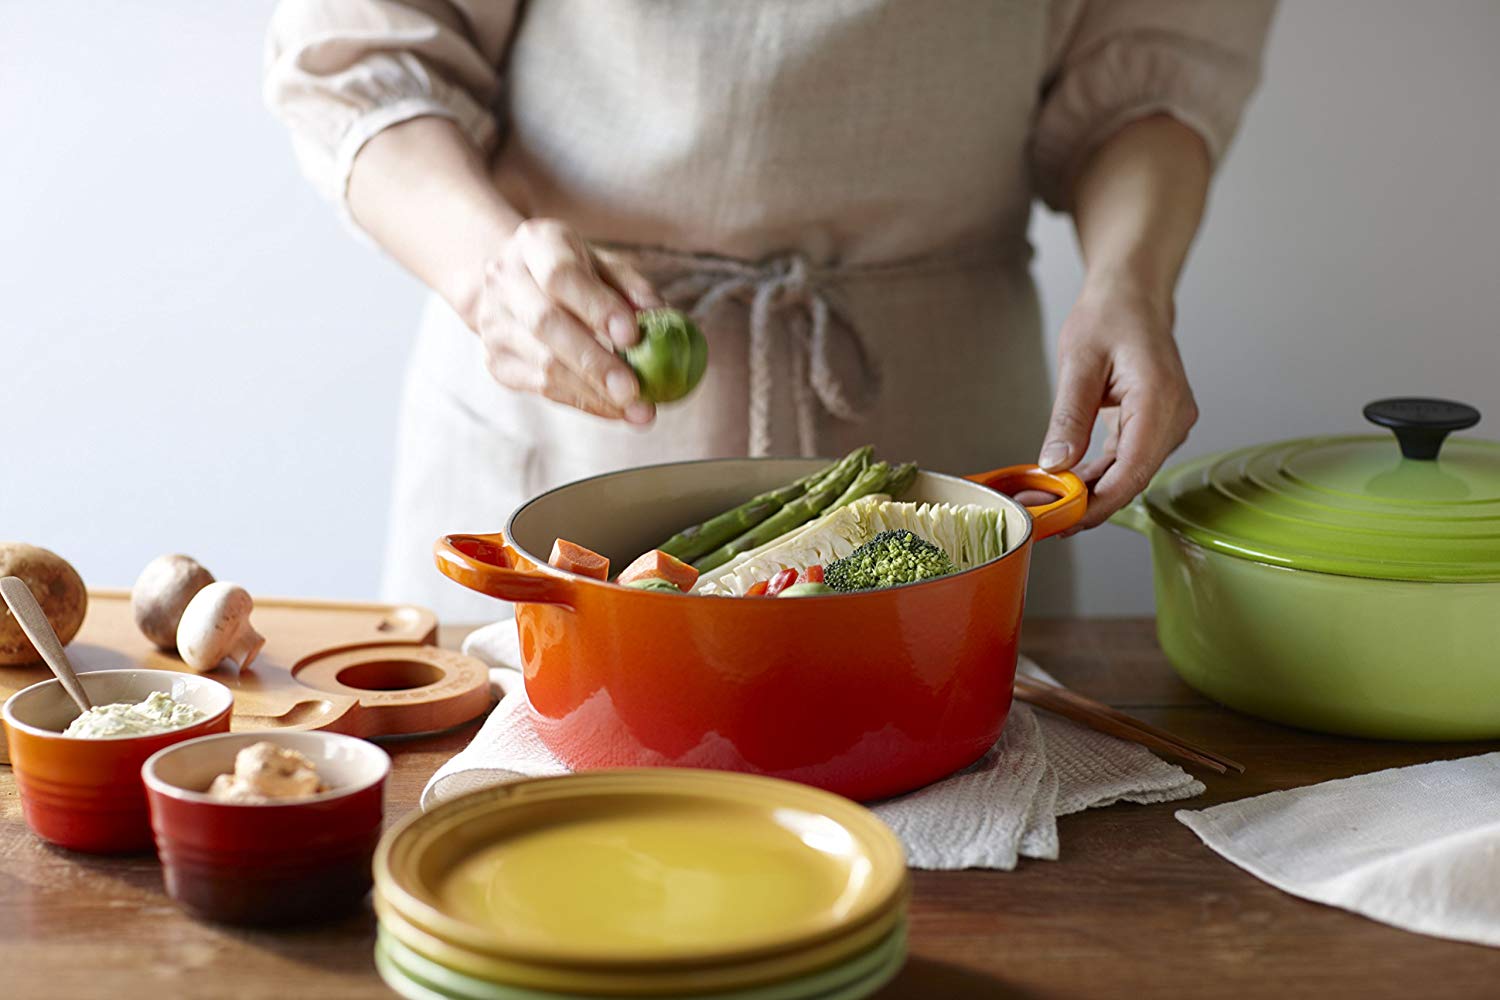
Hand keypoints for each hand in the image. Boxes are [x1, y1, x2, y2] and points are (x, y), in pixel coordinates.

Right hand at [474, 219, 662, 422]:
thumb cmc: (573, 272)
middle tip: (634, 390)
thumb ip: (631, 287)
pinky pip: (542, 389)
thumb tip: (661, 318)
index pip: (561, 275)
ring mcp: (495, 323)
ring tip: (637, 410)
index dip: (596, 307)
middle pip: (546, 324)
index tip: (632, 336)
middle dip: (594, 361)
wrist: (512, 284)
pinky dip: (584, 402)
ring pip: (544, 365)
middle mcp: (505, 280)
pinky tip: (615, 410)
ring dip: (593, 393)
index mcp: (536, 243)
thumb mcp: (603, 264)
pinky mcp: (496, 361)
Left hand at [1037, 281, 1197, 530]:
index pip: (1133, 469)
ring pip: (1130, 474)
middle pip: (1133, 478)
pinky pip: (1129, 461)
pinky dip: (1099, 476)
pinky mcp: (1156, 427)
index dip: (1099, 503)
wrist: (1132, 297)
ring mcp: (1169, 424)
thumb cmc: (1109, 317)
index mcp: (1159, 399)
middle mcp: (1173, 417)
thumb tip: (1056, 465)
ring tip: (1046, 503)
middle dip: (1089, 504)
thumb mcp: (1078, 363)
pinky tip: (1068, 487)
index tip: (1064, 521)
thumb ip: (1069, 417)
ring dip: (1091, 493)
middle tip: (1042, 516)